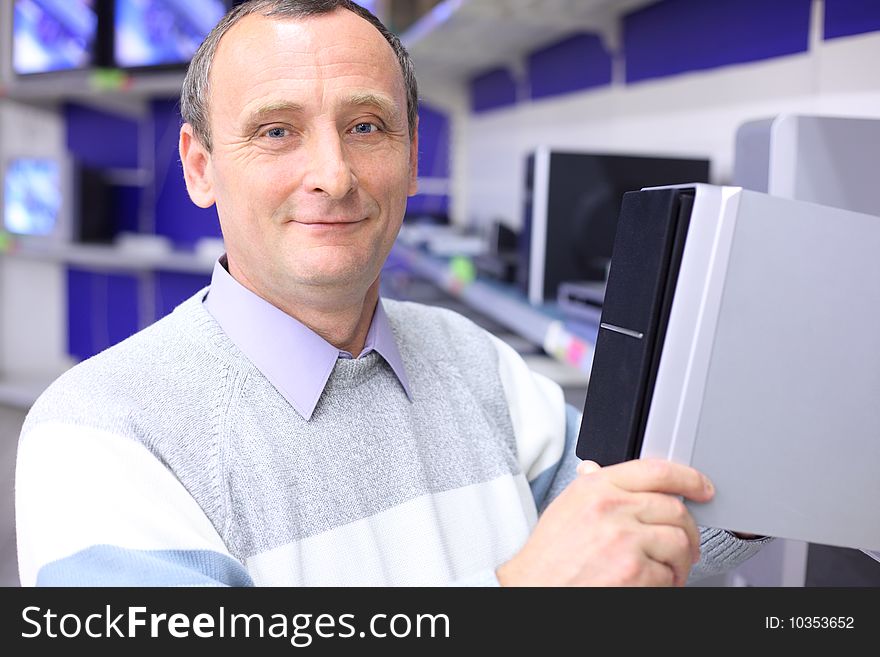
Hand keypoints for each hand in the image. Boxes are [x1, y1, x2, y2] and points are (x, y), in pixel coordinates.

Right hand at [497, 458, 714, 586]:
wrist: (533, 589)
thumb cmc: (548, 556)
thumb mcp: (565, 508)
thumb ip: (589, 487)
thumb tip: (597, 469)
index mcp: (596, 487)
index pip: (656, 470)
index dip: (689, 477)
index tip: (703, 488)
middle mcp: (611, 507)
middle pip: (675, 509)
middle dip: (687, 532)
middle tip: (684, 547)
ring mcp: (624, 539)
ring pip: (678, 543)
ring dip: (679, 562)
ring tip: (664, 571)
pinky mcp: (633, 572)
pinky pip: (669, 575)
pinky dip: (666, 585)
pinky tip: (648, 585)